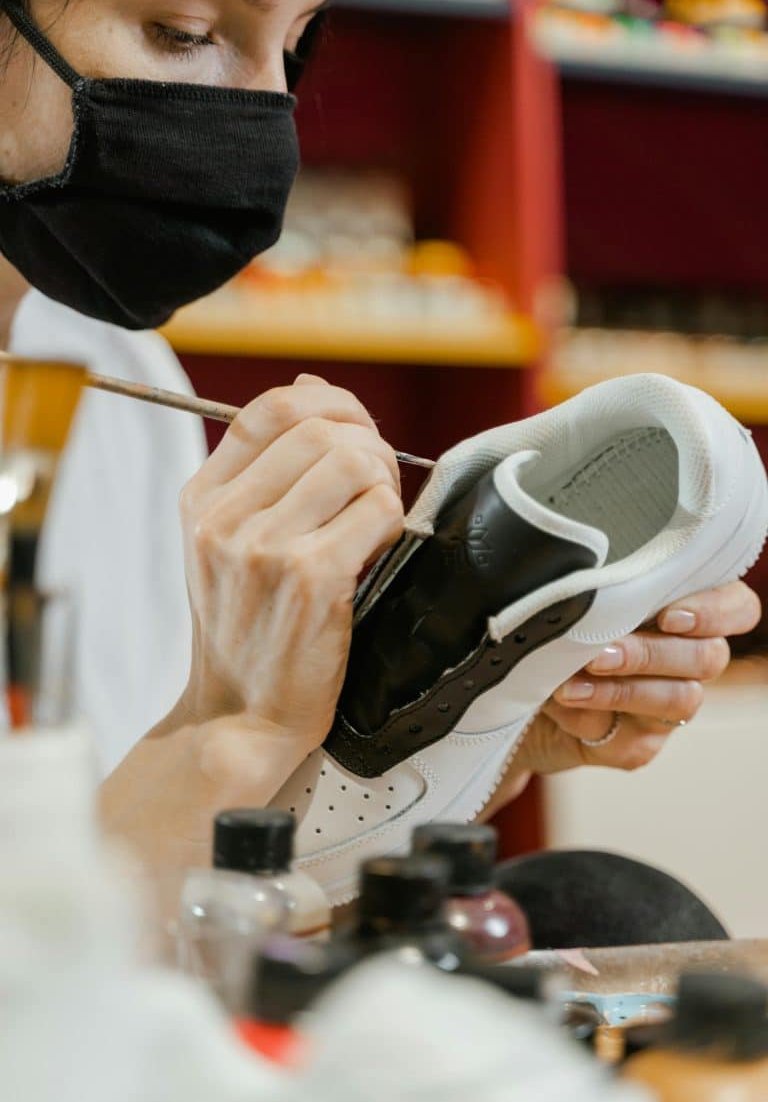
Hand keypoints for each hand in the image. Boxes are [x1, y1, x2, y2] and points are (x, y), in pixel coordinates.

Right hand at [101, 375, 403, 868]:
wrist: (239, 716)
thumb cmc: (244, 629)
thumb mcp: (225, 543)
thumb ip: (263, 470)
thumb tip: (310, 385)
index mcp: (202, 499)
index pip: (270, 408)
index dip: (328, 401)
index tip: (357, 427)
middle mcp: (225, 517)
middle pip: (321, 429)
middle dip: (368, 446)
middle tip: (377, 488)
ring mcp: (265, 548)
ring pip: (354, 462)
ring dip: (384, 482)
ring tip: (376, 518)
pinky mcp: (311, 579)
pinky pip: (377, 511)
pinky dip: (392, 521)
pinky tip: (376, 550)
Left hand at [485, 581, 761, 813]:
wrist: (510, 691)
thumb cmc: (546, 631)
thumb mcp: (570, 603)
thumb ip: (594, 594)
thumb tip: (588, 596)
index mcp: (681, 613)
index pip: (736, 608)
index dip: (716, 611)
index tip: (669, 616)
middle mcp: (686, 661)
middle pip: (708, 657)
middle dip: (651, 653)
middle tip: (601, 653)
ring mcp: (665, 709)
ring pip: (678, 700)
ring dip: (622, 690)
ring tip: (570, 684)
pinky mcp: (636, 746)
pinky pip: (630, 738)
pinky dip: (588, 717)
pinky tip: (556, 703)